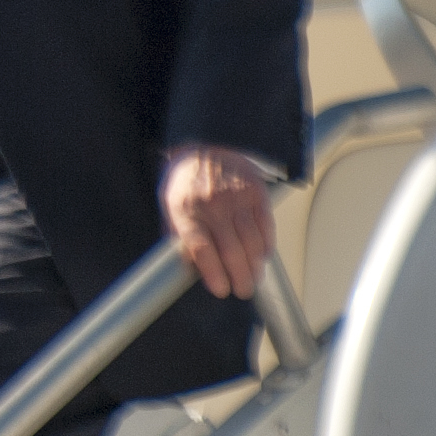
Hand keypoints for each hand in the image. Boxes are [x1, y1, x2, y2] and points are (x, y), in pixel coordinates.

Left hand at [161, 143, 277, 300]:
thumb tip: (188, 268)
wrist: (205, 146)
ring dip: (255, 266)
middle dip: (239, 277)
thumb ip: (178, 237)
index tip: (221, 290)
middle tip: (242, 289)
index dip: (213, 273)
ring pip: (251, 241)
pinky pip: (266, 225)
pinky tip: (262, 256)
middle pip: (231, 250)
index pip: (202, 249)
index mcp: (186, 210)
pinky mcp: (255, 192)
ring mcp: (236, 197)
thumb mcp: (169, 207)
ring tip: (253, 278)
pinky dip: (266, 245)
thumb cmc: (185, 183)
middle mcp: (212, 205)